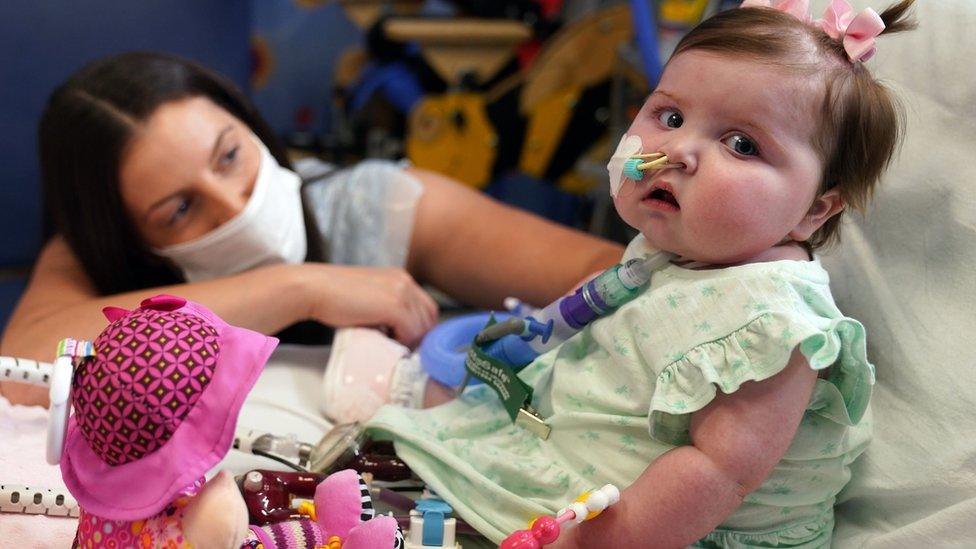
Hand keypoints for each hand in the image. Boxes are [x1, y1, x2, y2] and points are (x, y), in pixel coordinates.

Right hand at [303, 264, 437, 346]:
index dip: (420, 328)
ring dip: (409, 341)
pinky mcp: (394, 305)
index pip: (427, 308)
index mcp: (401, 277)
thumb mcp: (370, 297)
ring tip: (390, 346)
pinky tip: (385, 341)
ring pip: (422, 327)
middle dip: (418, 337)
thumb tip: (399, 333)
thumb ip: (387, 308)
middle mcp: (405, 281)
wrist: (315, 289)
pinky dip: (402, 341)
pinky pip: (411, 331)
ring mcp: (401, 292)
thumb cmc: (335, 297)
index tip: (407, 342)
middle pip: (429, 318)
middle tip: (400, 349)